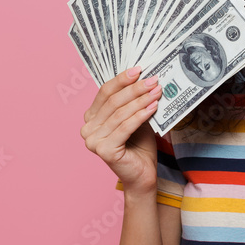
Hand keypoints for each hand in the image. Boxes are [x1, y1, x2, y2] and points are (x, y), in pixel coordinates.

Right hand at [80, 67, 161, 192]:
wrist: (143, 175)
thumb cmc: (139, 146)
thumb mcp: (136, 117)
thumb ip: (133, 101)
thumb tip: (145, 77)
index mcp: (91, 118)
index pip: (105, 93)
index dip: (122, 80)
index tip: (139, 69)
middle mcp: (88, 128)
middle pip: (113, 101)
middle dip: (135, 89)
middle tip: (153, 80)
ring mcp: (93, 141)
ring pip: (120, 114)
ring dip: (140, 100)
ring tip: (157, 92)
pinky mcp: (104, 150)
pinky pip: (125, 127)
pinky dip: (140, 116)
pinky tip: (153, 108)